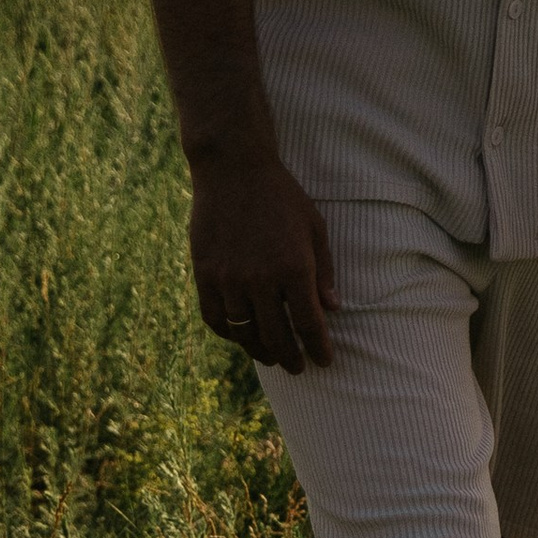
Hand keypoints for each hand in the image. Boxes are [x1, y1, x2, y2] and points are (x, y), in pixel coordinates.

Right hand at [189, 157, 338, 369]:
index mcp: (294, 268)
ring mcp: (228, 279)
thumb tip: (332, 309)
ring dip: (260, 350)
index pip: (308, 324)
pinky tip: (240, 336)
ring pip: (244, 333)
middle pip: (276, 337)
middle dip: (291, 358)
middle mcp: (260, 280)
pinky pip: (215, 318)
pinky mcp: (205, 275)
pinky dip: (229, 334)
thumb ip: (324, 271)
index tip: (324, 361)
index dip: (318, 348)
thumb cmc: (282, 196)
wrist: (234, 170)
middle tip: (298, 367)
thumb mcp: (314, 228)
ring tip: (272, 356)